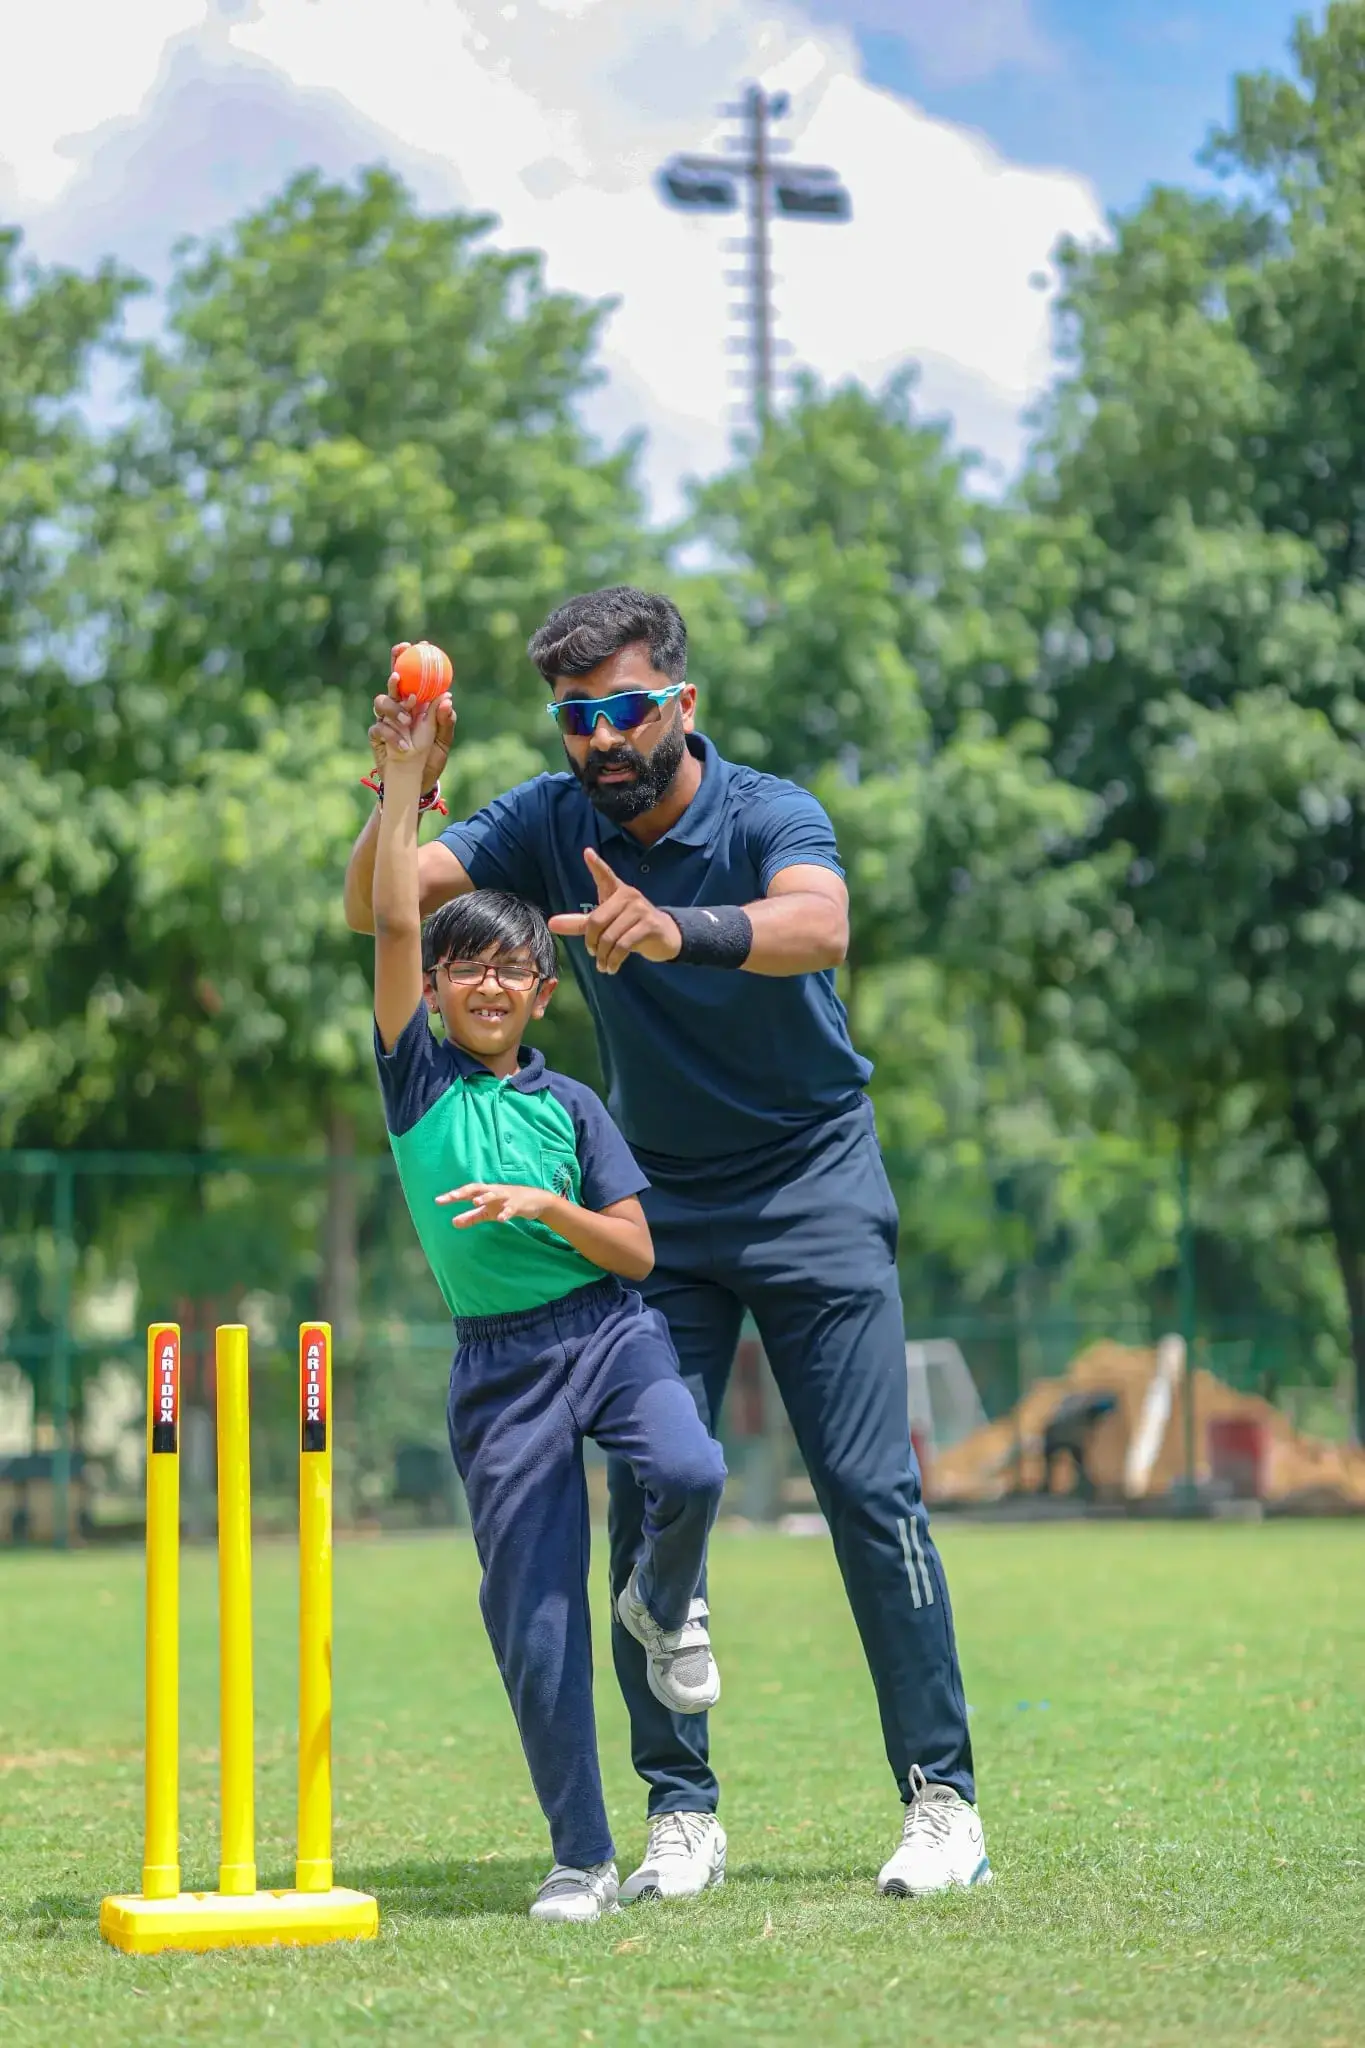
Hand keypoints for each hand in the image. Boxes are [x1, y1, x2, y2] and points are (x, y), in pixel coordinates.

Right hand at [369, 643, 455, 792]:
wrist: (417, 783)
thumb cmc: (431, 759)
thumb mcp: (444, 741)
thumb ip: (445, 721)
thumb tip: (446, 697)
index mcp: (418, 704)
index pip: (415, 676)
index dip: (415, 659)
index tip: (422, 646)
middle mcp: (400, 707)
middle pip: (393, 681)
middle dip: (394, 667)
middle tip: (399, 672)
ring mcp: (386, 720)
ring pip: (381, 702)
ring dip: (394, 709)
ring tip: (407, 722)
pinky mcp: (376, 735)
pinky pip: (379, 728)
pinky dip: (393, 736)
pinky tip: (405, 746)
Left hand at [436, 1183, 551, 1226]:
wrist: (535, 1200)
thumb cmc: (506, 1204)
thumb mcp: (488, 1211)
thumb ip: (471, 1216)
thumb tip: (453, 1223)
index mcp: (485, 1193)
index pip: (466, 1192)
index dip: (453, 1196)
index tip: (438, 1201)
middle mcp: (493, 1192)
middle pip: (477, 1189)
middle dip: (464, 1192)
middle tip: (451, 1196)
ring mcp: (506, 1197)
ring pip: (494, 1195)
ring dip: (485, 1198)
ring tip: (475, 1202)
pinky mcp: (518, 1205)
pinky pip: (511, 1209)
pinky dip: (506, 1213)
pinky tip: (501, 1219)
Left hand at [547, 848, 681, 974]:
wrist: (664, 936)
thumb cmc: (630, 926)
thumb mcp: (604, 923)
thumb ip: (579, 923)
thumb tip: (551, 924)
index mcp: (616, 891)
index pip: (605, 875)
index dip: (596, 864)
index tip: (587, 853)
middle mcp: (628, 896)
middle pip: (597, 920)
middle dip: (591, 942)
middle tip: (592, 954)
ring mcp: (640, 910)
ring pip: (610, 937)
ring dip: (603, 956)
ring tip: (602, 965)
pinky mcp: (649, 926)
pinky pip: (624, 946)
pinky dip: (614, 960)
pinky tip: (611, 968)